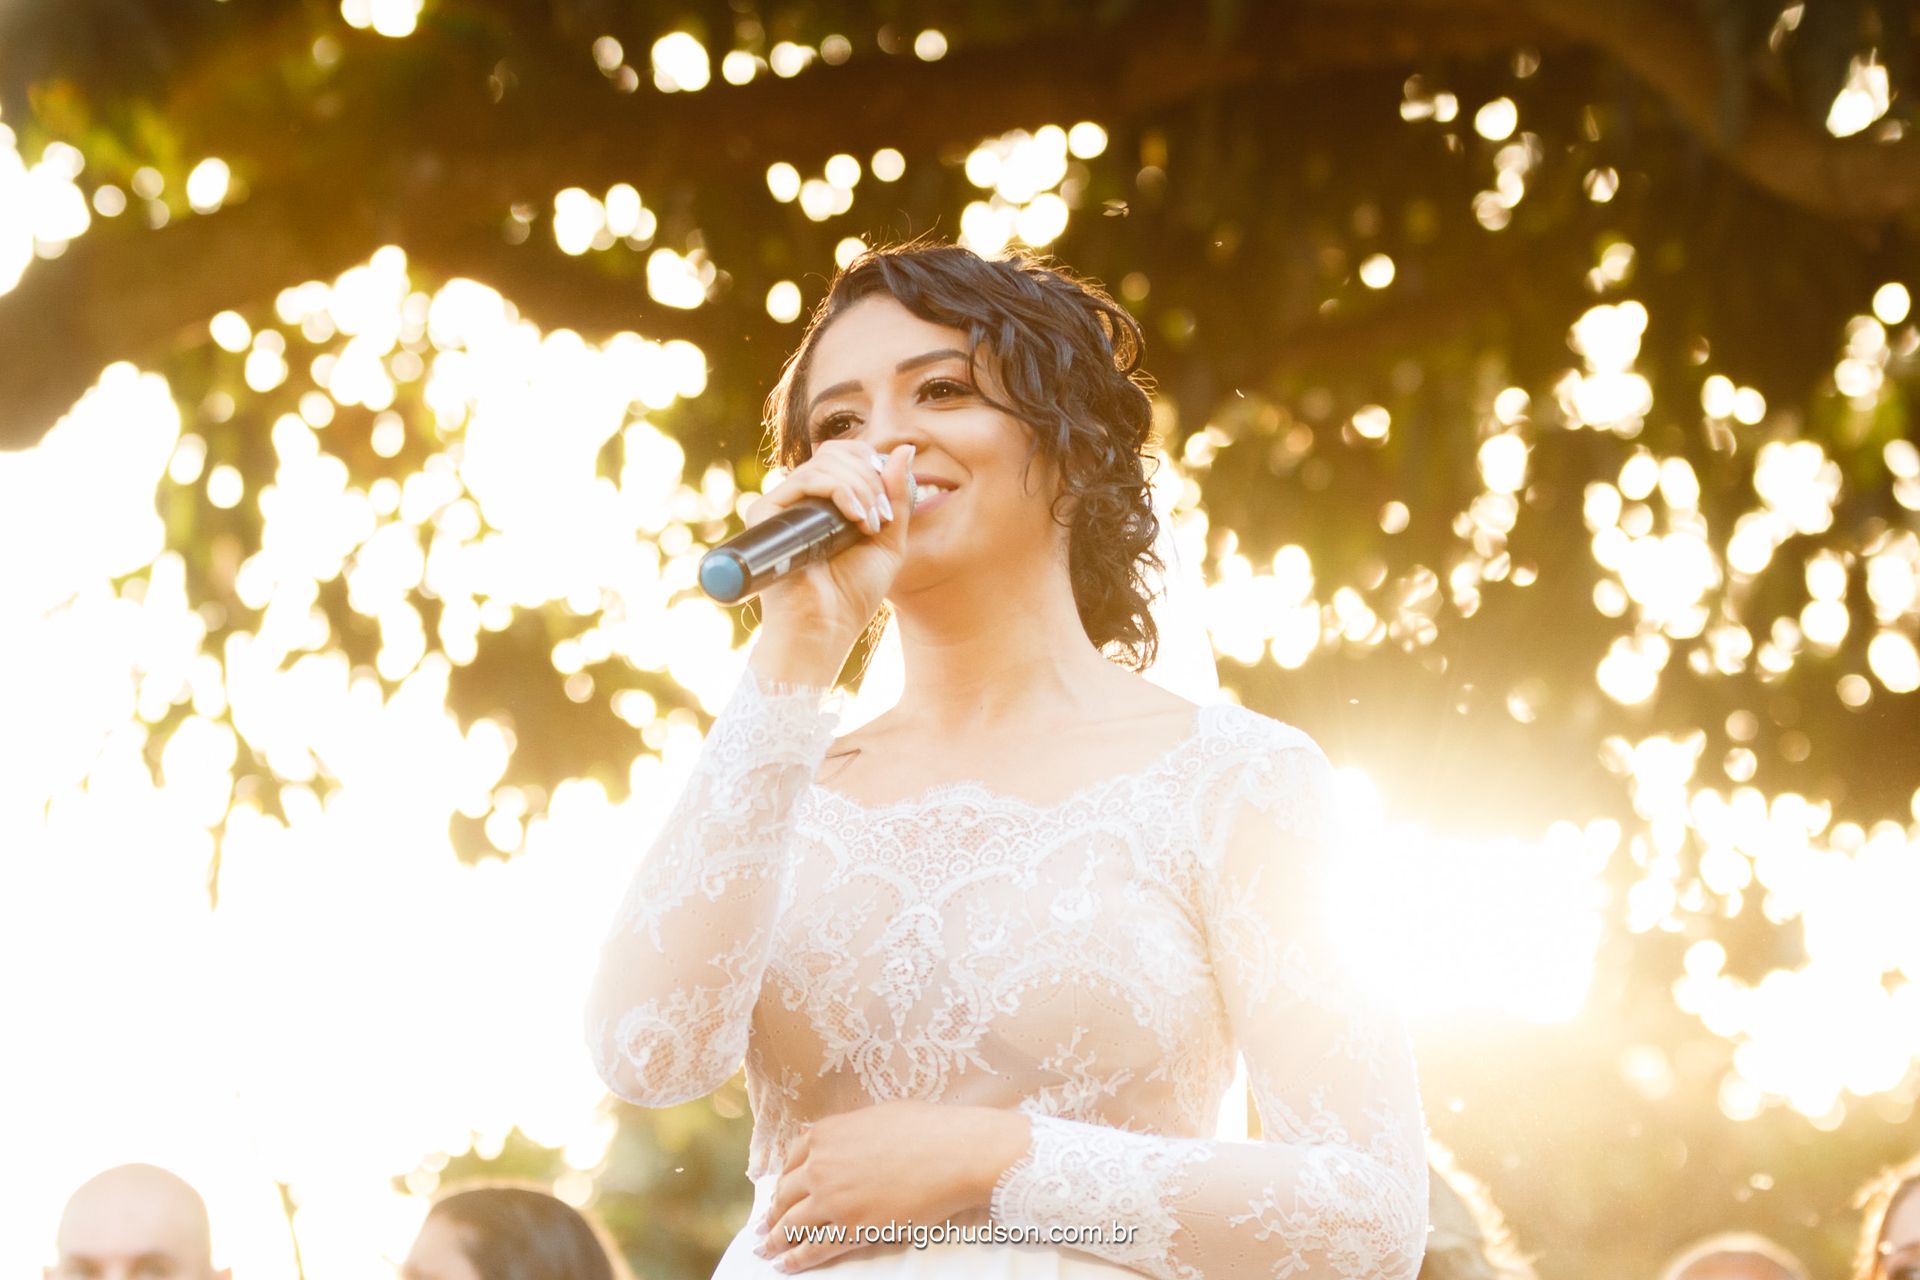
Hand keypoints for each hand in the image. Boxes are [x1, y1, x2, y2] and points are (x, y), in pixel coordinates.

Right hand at [745, 439, 916, 645]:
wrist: (825, 627)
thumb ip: (897, 495)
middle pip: (837, 452)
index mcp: (826, 501)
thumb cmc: (853, 594)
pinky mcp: (767, 512)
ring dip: (860, 487)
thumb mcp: (888, 539)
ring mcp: (783, 504)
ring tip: (871, 524)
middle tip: (884, 517)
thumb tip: (906, 448)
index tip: (890, 506)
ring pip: (825, 462)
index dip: (874, 466)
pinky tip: (857, 519)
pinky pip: (807, 479)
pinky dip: (841, 491)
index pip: (846, 455)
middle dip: (871, 478)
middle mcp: (801, 499)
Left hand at [753, 1102, 1030, 1272]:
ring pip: (790, 1225)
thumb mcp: (875, 1115)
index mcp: (824, 1135)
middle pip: (785, 1194)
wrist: (954, 1153)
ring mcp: (831, 1200)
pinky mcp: (850, 1230)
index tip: (779, 1193)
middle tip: (766, 1225)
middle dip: (773, 1212)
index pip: (790, 1162)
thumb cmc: (925, 1129)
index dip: (782, 1181)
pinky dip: (795, 1260)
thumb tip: (821, 1134)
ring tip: (767, 1249)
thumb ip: (843, 1129)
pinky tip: (786, 1265)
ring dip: (774, 1240)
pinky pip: (812, 1249)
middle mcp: (819, 1166)